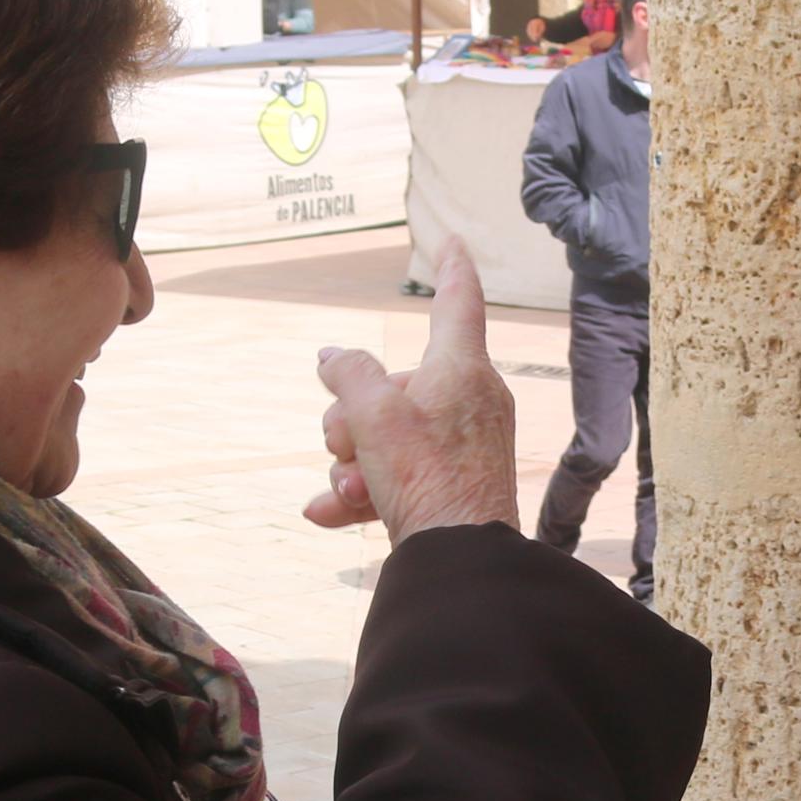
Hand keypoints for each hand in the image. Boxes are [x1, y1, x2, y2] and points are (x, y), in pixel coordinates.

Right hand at [308, 240, 517, 539]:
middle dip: (352, 417)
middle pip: (393, 386)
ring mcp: (464, 445)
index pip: (459, 300)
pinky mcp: (453, 487)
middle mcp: (471, 400)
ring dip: (354, 462)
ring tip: (350, 488)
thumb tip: (332, 357)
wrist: (460, 559)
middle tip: (346, 446)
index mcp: (463, 368)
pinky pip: (398, 476)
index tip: (450, 240)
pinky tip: (329, 513)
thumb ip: (348, 374)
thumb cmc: (426, 478)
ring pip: (387, 435)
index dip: (451, 267)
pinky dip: (363, 493)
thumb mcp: (372, 414)